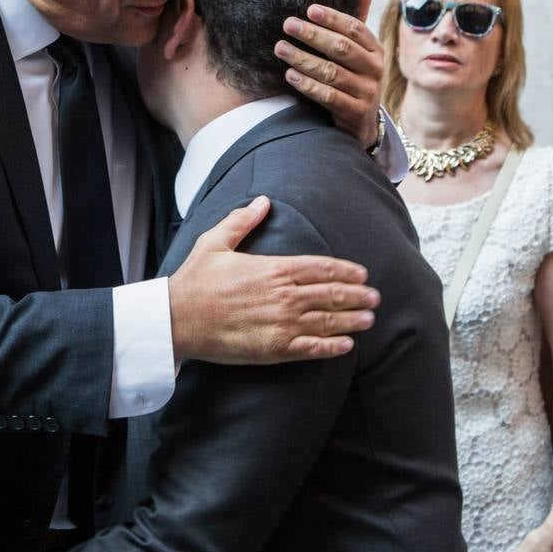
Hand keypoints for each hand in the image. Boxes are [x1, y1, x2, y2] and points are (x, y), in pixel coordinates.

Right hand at [168, 196, 377, 362]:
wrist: (177, 320)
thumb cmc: (195, 281)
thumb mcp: (215, 242)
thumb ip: (242, 221)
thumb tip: (263, 202)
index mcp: (274, 268)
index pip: (322, 268)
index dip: (346, 271)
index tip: (362, 274)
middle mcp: (284, 296)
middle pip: (332, 294)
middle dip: (357, 296)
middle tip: (375, 298)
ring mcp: (282, 324)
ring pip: (328, 321)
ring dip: (352, 320)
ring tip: (369, 319)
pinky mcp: (274, 349)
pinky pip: (312, 349)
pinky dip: (333, 347)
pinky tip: (347, 345)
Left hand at [277, 0, 383, 148]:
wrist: (363, 123)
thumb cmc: (355, 78)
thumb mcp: (360, 51)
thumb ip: (358, 20)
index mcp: (375, 49)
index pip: (355, 28)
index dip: (333, 18)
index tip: (309, 9)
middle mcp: (374, 69)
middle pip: (342, 48)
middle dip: (313, 35)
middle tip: (288, 24)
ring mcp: (366, 92)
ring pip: (331, 72)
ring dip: (304, 59)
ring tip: (281, 48)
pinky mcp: (355, 112)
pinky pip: (329, 96)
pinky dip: (308, 85)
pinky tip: (290, 75)